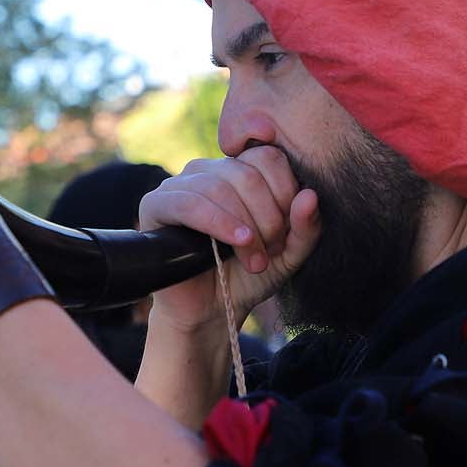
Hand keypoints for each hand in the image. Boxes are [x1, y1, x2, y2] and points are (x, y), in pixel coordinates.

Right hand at [138, 146, 321, 333]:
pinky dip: (218, 222)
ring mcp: (180, 184)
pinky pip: (188, 202)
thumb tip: (310, 195)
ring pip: (219, 187)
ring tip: (255, 261)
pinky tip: (237, 241)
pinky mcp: (156, 205)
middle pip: (247, 173)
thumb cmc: (250, 275)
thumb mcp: (290, 254)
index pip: (267, 156)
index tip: (287, 230)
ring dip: (245, 227)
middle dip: (267, 217)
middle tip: (272, 251)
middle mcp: (210, 170)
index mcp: (241, 170)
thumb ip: (306, 227)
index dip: (285, 193)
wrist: (213, 310)